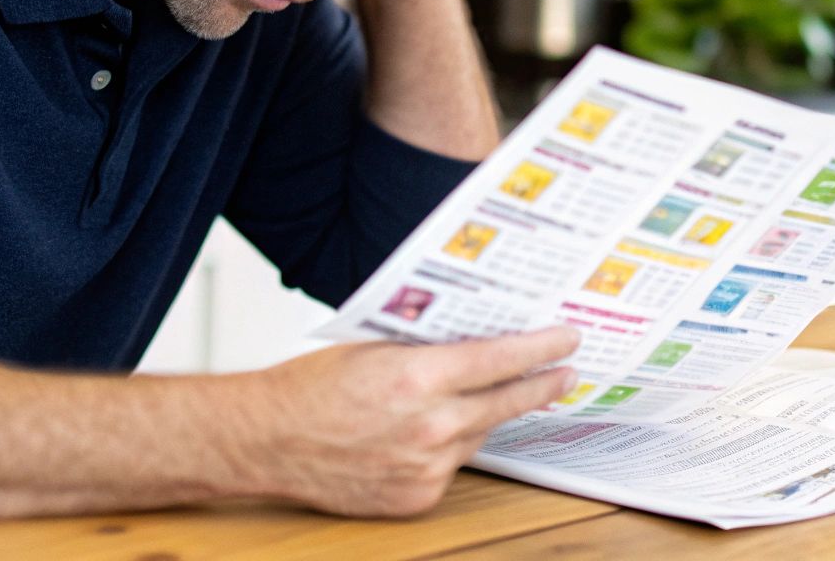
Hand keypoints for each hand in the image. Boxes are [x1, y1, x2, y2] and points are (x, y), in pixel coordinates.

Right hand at [242, 326, 578, 515]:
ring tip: (502, 394)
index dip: (541, 347)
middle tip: (567, 372)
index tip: (567, 339)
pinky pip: (453, 464)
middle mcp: (429, 425)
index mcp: (418, 377)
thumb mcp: (376, 346)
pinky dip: (451, 445)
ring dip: (490, 413)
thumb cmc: (312, 387)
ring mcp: (425, 466)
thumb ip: (430, 348)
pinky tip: (438, 430)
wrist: (267, 441)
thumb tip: (480, 340)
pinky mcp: (417, 496)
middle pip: (507, 402)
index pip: (501, 359)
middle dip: (542, 385)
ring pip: (480, 433)